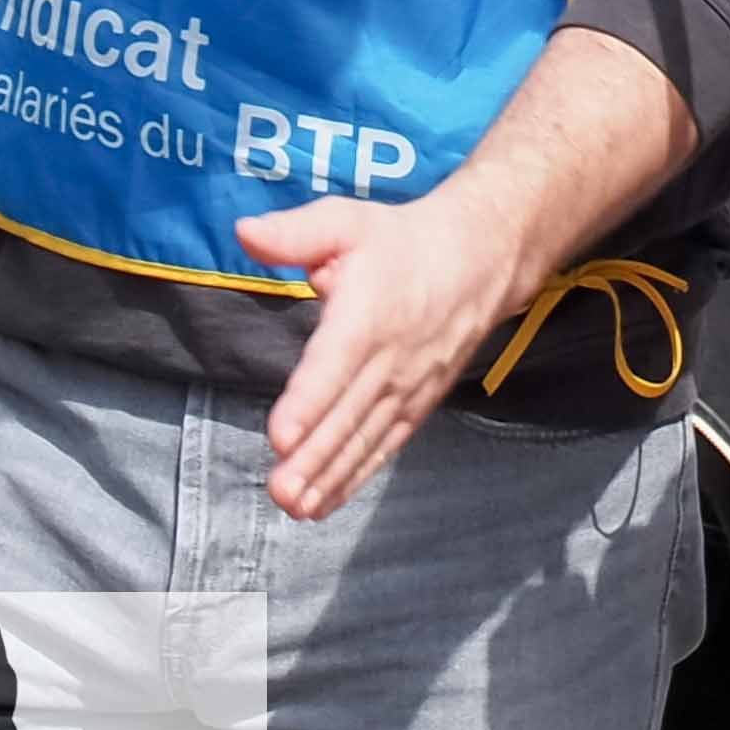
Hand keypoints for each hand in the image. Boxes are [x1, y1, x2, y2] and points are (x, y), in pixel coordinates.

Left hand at [244, 176, 538, 519]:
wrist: (486, 254)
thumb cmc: (404, 239)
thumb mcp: (349, 222)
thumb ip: (295, 234)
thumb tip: (244, 233)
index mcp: (370, 312)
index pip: (335, 362)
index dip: (309, 400)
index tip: (282, 435)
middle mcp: (392, 356)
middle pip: (349, 412)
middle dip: (315, 456)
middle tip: (281, 491)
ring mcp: (410, 383)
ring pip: (367, 435)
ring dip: (332, 474)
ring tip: (297, 507)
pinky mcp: (421, 399)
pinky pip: (388, 441)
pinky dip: (359, 473)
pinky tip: (327, 501)